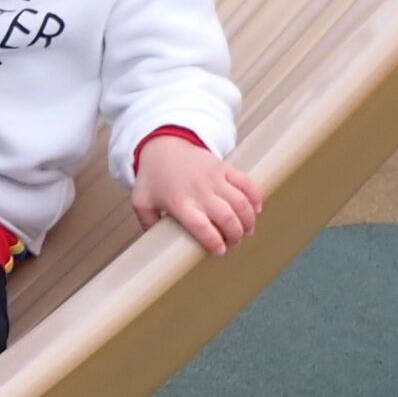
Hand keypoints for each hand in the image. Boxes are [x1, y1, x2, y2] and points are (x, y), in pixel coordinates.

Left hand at [132, 136, 262, 253]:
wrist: (163, 146)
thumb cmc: (152, 177)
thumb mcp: (141, 202)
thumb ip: (148, 224)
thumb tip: (155, 244)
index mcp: (179, 202)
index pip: (201, 226)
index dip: (214, 241)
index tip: (220, 250)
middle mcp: (199, 191)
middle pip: (225, 216)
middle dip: (235, 234)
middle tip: (235, 243)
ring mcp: (214, 178)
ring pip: (240, 201)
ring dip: (247, 220)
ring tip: (247, 231)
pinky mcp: (224, 167)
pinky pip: (245, 182)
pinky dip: (255, 196)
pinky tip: (256, 210)